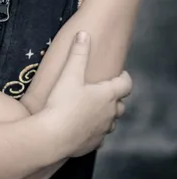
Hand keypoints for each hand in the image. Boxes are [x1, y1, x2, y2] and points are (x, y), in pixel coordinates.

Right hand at [43, 31, 130, 157]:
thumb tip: (83, 33)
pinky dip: (95, 129)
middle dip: (115, 98)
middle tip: (105, 91)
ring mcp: (102, 131)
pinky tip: (83, 126)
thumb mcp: (69, 74)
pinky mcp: (92, 144)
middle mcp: (109, 114)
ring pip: (110, 122)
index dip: (124, 78)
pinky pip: (99, 136)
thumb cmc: (62, 103)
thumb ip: (78, 53)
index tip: (121, 74)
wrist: (53, 137)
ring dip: (106, 115)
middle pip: (120, 105)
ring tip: (93, 108)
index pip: (126, 85)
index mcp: (107, 95)